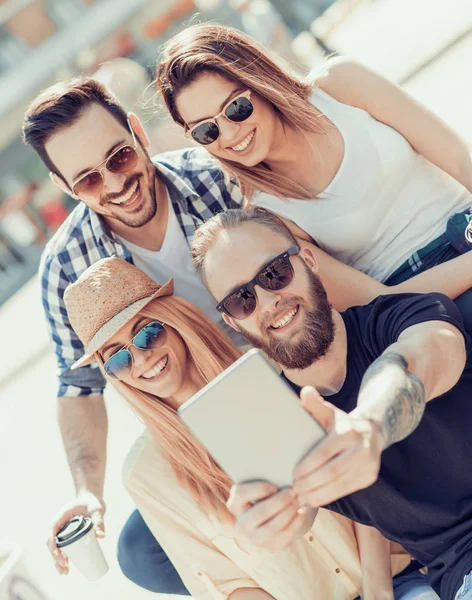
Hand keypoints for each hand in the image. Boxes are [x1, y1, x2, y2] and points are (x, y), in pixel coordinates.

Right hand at [46, 491, 105, 574]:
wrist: (92, 499)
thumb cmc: (93, 502)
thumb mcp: (97, 509)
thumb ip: (98, 519)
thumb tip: (101, 536)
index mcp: (62, 515)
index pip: (51, 529)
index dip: (52, 543)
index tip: (57, 554)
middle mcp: (60, 523)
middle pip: (52, 542)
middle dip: (55, 557)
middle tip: (64, 568)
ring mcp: (62, 530)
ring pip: (56, 547)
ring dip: (57, 561)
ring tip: (64, 573)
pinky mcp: (68, 535)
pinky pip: (62, 548)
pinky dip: (62, 558)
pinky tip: (66, 568)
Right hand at [227, 481, 307, 551]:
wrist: (275, 517)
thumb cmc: (269, 494)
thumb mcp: (263, 486)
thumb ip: (266, 479)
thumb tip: (281, 478)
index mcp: (235, 505)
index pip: (241, 494)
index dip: (259, 489)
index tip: (274, 486)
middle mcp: (241, 525)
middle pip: (259, 512)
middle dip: (279, 501)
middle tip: (292, 492)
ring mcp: (255, 539)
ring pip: (272, 527)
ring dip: (288, 512)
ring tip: (298, 501)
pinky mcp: (271, 547)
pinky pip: (284, 536)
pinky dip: (296, 522)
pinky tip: (302, 511)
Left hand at [293, 387, 383, 506]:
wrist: (372, 431)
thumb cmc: (342, 423)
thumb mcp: (329, 412)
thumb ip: (315, 404)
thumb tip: (306, 392)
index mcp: (350, 431)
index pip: (324, 453)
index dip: (307, 467)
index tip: (292, 476)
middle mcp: (363, 449)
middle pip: (332, 472)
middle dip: (310, 484)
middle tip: (293, 491)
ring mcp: (369, 465)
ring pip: (339, 485)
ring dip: (317, 495)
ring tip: (300, 500)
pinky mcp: (370, 477)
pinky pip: (346, 490)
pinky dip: (328, 497)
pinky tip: (313, 500)